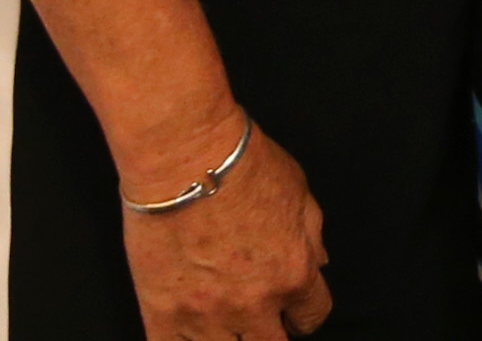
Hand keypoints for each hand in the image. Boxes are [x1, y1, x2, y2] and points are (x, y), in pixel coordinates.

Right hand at [119, 117, 329, 339]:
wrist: (186, 158)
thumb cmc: (243, 165)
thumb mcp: (299, 192)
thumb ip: (310, 236)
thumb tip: (318, 263)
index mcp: (294, 274)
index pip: (313, 317)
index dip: (302, 313)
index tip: (291, 310)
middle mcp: (255, 304)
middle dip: (269, 333)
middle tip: (256, 317)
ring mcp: (207, 315)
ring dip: (228, 338)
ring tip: (220, 318)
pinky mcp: (163, 314)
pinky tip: (186, 332)